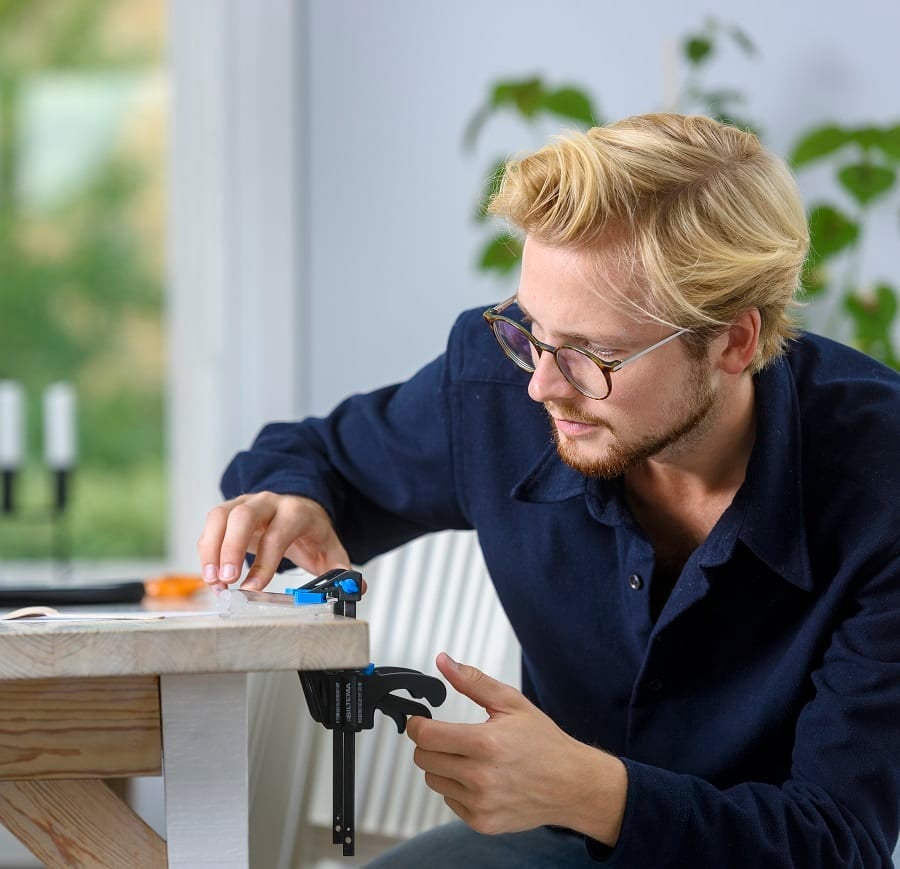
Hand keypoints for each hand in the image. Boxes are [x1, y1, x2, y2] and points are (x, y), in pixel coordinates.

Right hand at [197, 492, 350, 590]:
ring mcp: (245, 503)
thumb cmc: (311, 531)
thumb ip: (341, 569)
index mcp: (296, 512)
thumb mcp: (330, 548)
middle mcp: (268, 502)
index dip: (265, 560)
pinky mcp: (228, 510)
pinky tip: (211, 576)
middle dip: (231, 549)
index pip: (278, 533)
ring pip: (220, 517)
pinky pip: (211, 526)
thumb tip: (358, 588)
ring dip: (212, 550)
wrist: (299, 505)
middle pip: (243, 517)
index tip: (253, 587)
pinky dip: (207, 550)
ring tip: (214, 582)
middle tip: (226, 581)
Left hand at [406, 653, 626, 845]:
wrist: (571, 784)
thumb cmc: (544, 742)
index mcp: (485, 743)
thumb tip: (444, 662)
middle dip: (430, 744)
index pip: (426, 736)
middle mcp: (480, 777)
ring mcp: (480, 803)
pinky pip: (449, 800)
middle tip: (450, 736)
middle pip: (423, 759)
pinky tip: (480, 778)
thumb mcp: (511, 702)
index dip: (417, 725)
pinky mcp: (482, 822)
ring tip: (470, 757)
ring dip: (443, 766)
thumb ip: (472, 681)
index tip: (421, 720)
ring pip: (433, 780)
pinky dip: (457, 788)